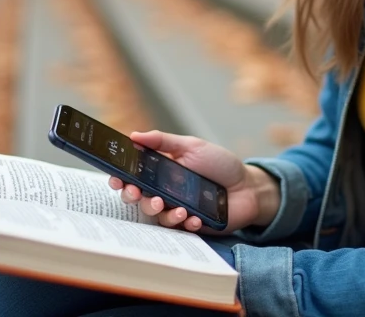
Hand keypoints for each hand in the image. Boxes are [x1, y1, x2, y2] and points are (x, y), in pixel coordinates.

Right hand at [108, 130, 279, 234]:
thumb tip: (135, 134)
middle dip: (134, 197)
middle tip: (141, 194)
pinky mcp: (190, 226)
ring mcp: (176, 210)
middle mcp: (165, 192)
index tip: (116, 179)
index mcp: (161, 172)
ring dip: (163, 213)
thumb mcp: (192, 146)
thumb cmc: (220, 163)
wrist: (248, 186)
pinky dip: (186, 224)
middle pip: (138, 199)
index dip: (121, 179)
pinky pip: (180, 229)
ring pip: (156, 217)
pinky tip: (195, 219)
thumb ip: (164, 141)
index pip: (134, 177)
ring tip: (178, 209)